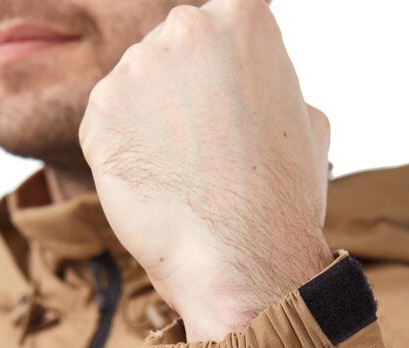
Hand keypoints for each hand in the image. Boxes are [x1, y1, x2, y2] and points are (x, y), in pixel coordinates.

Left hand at [79, 0, 331, 340]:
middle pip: (170, 56)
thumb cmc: (283, 202)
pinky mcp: (100, 112)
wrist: (245, 262)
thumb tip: (253, 85)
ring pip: (135, 93)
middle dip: (180, 99)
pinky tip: (156, 188)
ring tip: (183, 177)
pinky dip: (123, 158)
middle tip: (204, 155)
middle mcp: (187, 27)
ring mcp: (138, 67)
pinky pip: (106, 129)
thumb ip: (271, 85)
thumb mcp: (308, 123)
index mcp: (244, 18)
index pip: (217, 35)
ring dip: (149, 129)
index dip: (220, 83)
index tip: (225, 119)